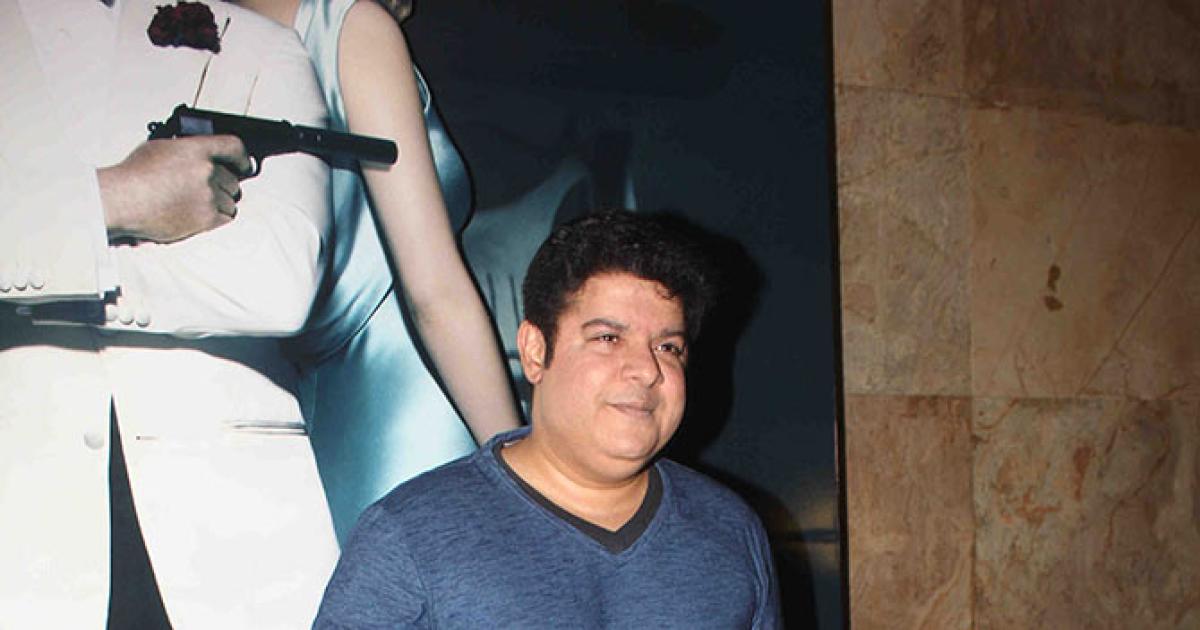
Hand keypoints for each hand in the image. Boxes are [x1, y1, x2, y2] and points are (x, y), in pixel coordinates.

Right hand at [98, 135, 252, 242]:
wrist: (122, 201)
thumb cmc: (133, 175)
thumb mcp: (161, 148)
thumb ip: (188, 150)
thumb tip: (202, 154)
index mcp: (197, 149)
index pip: (235, 147)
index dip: (242, 158)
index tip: (244, 165)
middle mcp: (207, 170)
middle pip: (233, 179)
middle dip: (223, 185)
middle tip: (205, 189)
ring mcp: (209, 195)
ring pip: (230, 200)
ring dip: (219, 202)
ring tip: (196, 203)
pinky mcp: (206, 218)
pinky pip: (226, 216)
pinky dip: (217, 216)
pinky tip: (200, 214)